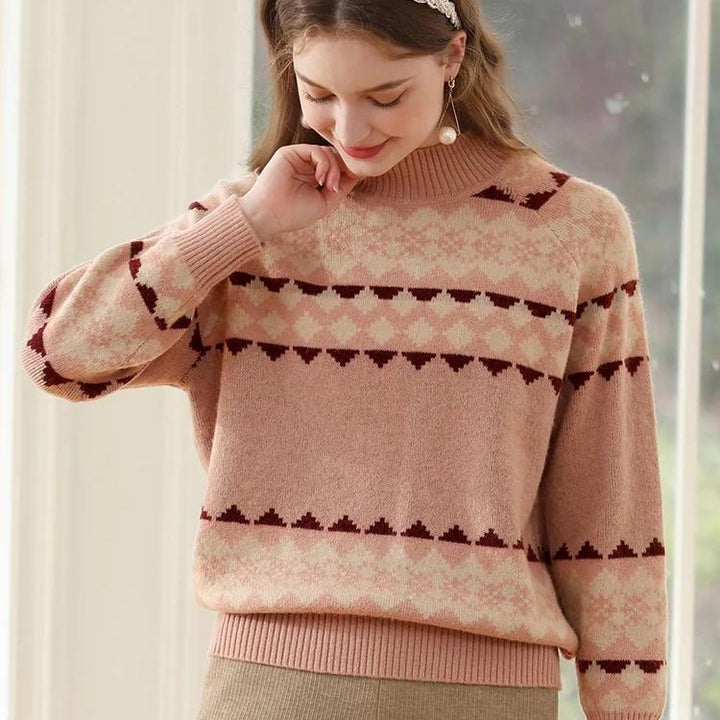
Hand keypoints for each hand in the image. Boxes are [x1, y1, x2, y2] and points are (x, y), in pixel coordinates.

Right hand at [238, 143, 362, 239]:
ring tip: (328, 185)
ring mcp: (299, 159)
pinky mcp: (290, 153)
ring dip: (333, 168)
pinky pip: (315, 150)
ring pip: (327, 153)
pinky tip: (320, 178)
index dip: (348, 171)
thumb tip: (359, 172)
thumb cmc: (294, 214)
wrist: (270, 216)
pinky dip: (324, 163)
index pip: (338, 167)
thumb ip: (342, 187)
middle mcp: (307, 167)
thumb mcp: (326, 203)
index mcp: (314, 178)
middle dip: (342, 170)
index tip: (354, 180)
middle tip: (335, 187)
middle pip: (335, 158)